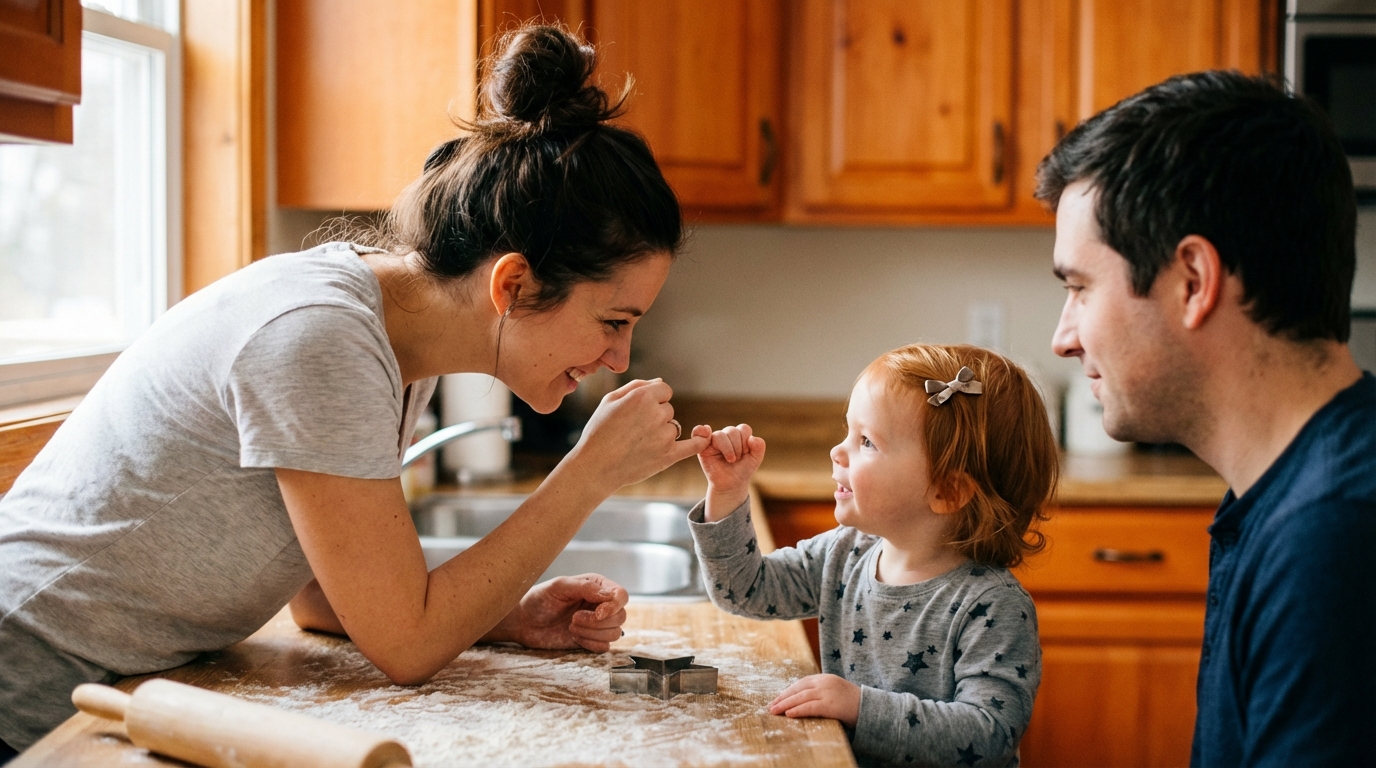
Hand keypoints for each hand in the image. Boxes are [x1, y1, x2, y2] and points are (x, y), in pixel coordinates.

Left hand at [488, 574, 628, 651]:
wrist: (524, 622)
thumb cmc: (539, 599)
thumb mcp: (559, 587)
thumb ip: (585, 587)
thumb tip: (609, 594)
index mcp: (596, 586)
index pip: (621, 595)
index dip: (614, 606)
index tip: (598, 614)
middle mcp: (600, 604)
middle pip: (621, 616)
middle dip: (598, 622)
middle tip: (574, 619)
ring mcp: (597, 624)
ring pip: (615, 633)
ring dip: (593, 633)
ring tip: (571, 627)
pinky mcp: (592, 640)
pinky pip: (605, 647)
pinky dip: (590, 644)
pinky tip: (573, 637)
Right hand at [565, 379, 708, 493]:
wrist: (595, 467)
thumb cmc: (599, 432)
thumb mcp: (610, 401)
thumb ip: (636, 386)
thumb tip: (660, 382)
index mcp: (642, 396)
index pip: (664, 390)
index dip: (654, 399)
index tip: (641, 410)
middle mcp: (656, 413)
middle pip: (668, 408)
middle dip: (655, 416)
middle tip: (634, 430)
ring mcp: (664, 435)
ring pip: (673, 426)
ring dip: (662, 432)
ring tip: (639, 443)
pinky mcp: (669, 456)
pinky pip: (693, 445)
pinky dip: (699, 441)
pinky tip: (704, 438)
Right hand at [693, 423, 766, 520]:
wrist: (731, 484)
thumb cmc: (742, 470)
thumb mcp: (755, 459)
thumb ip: (759, 447)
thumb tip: (752, 438)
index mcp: (739, 435)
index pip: (744, 429)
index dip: (746, 442)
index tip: (745, 454)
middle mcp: (726, 435)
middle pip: (732, 431)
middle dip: (738, 447)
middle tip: (736, 459)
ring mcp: (714, 440)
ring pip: (720, 435)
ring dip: (728, 449)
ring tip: (730, 460)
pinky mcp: (703, 447)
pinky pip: (702, 434)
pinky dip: (701, 432)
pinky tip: (706, 434)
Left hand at [768, 674, 860, 727]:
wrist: (871, 707)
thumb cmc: (852, 702)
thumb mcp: (835, 691)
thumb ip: (820, 692)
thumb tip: (801, 700)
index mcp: (825, 677)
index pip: (801, 683)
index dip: (788, 691)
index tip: (777, 699)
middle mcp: (824, 682)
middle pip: (798, 689)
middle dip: (783, 698)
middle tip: (771, 706)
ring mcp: (827, 692)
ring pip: (801, 697)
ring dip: (785, 704)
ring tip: (774, 711)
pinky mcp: (830, 705)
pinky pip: (809, 707)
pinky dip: (797, 710)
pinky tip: (788, 714)